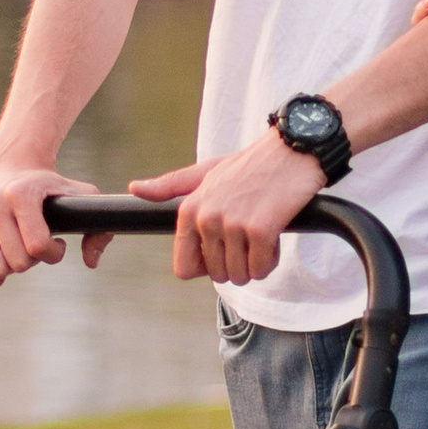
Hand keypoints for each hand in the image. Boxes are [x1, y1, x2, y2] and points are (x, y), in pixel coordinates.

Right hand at [0, 159, 107, 282]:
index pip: (37, 246)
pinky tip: (0, 261)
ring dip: (11, 268)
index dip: (52, 253)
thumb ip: (99, 228)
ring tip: (17, 249)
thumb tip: (91, 262)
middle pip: (17, 262)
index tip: (57, 242)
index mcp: (21, 194)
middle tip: (35, 244)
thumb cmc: (49, 188)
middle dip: (33, 260)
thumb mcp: (80, 197)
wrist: (9, 168)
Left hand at [129, 135, 325, 285]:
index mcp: (190, 210)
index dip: (207, 267)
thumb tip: (135, 188)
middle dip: (237, 264)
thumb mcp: (205, 172)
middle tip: (249, 236)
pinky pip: (261, 269)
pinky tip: (275, 235)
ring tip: (262, 233)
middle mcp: (207, 218)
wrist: (292, 152)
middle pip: (217, 276)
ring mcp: (233, 225)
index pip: (184, 269)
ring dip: (256, 263)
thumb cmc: (250, 165)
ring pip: (240, 276)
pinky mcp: (261, 230)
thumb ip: (170, 186)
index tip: (223, 249)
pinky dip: (271, 260)